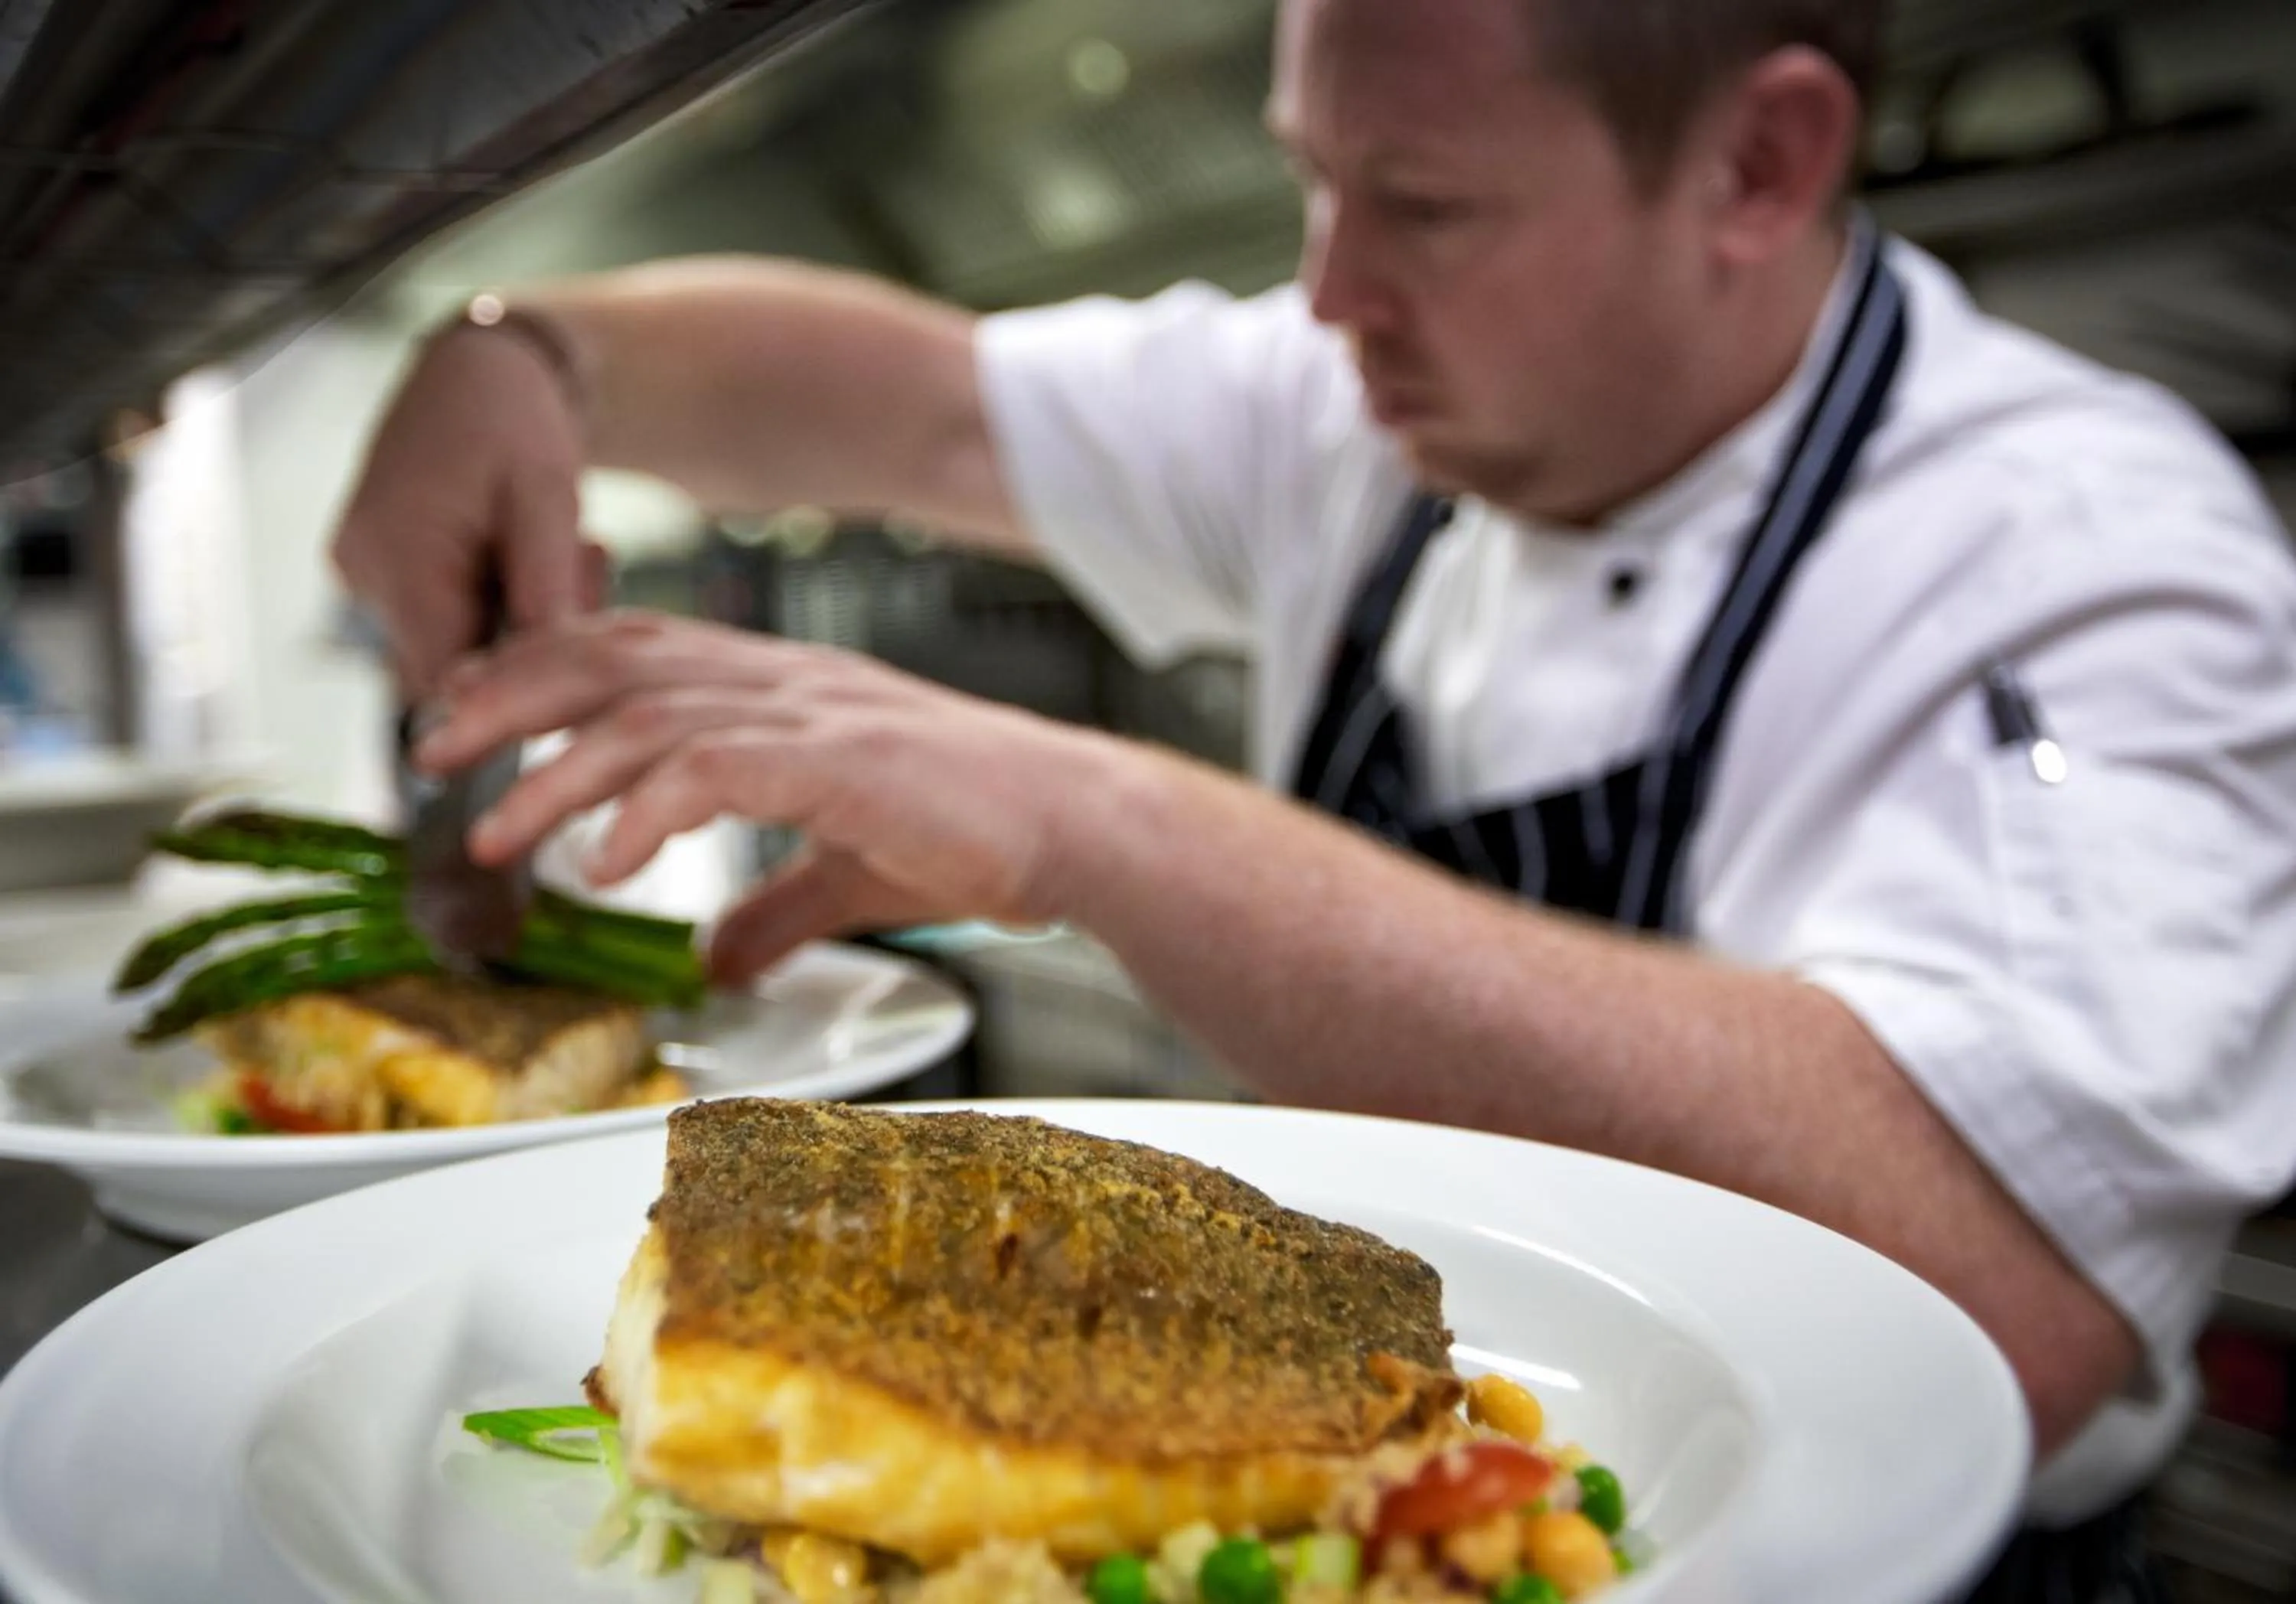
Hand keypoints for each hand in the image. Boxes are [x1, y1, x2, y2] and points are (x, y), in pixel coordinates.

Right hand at [332, 322, 601, 698]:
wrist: (477, 368)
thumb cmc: (517, 422)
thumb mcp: (547, 503)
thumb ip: (544, 597)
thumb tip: (547, 687)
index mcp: (397, 556)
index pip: (444, 682)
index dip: (514, 691)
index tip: (577, 659)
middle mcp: (364, 574)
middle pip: (451, 667)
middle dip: (529, 643)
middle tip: (581, 572)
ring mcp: (365, 575)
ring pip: (454, 645)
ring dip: (519, 619)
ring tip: (558, 550)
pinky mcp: (382, 572)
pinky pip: (444, 618)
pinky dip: (497, 602)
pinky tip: (526, 555)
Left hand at [418, 612, 1116, 978]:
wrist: (1074, 826)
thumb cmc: (977, 837)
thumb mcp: (846, 877)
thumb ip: (773, 910)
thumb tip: (714, 961)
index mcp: (779, 691)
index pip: (634, 652)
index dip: (538, 669)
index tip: (468, 714)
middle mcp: (782, 683)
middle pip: (612, 659)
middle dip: (506, 698)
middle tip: (427, 750)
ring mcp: (809, 713)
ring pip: (644, 717)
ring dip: (552, 773)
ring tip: (491, 831)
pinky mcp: (836, 759)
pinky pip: (713, 770)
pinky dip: (644, 812)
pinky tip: (602, 863)